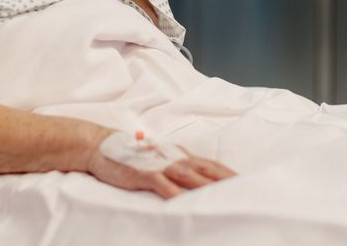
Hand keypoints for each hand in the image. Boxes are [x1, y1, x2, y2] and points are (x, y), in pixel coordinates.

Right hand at [85, 130, 235, 198]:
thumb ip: (176, 167)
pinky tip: (181, 200)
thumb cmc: (131, 155)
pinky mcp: (141, 173)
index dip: (228, 174)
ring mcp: (157, 165)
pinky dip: (172, 191)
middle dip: (225, 180)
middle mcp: (172, 158)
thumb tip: (195, 179)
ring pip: (187, 176)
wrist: (100, 145)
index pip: (210, 164)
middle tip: (244, 191)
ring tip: (221, 197)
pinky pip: (160, 183)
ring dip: (205, 186)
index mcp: (178, 155)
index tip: (245, 183)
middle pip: (205, 169)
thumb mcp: (158, 159)